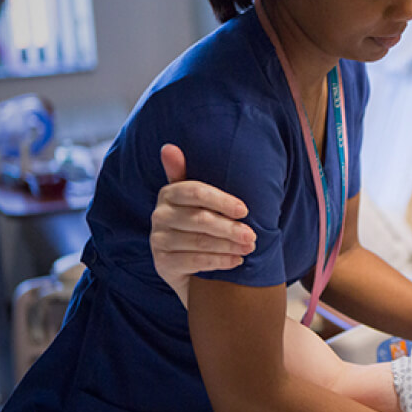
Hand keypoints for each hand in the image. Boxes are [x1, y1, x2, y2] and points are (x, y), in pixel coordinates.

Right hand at [150, 144, 255, 306]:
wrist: (188, 264)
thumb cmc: (199, 223)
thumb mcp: (197, 200)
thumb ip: (188, 174)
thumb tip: (168, 147)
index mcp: (169, 193)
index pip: (196, 191)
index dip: (222, 200)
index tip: (245, 210)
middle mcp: (159, 215)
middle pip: (200, 219)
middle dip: (230, 228)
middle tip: (253, 236)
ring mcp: (158, 240)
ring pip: (199, 242)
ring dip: (228, 246)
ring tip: (249, 248)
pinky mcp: (162, 263)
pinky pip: (194, 261)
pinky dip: (219, 261)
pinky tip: (236, 261)